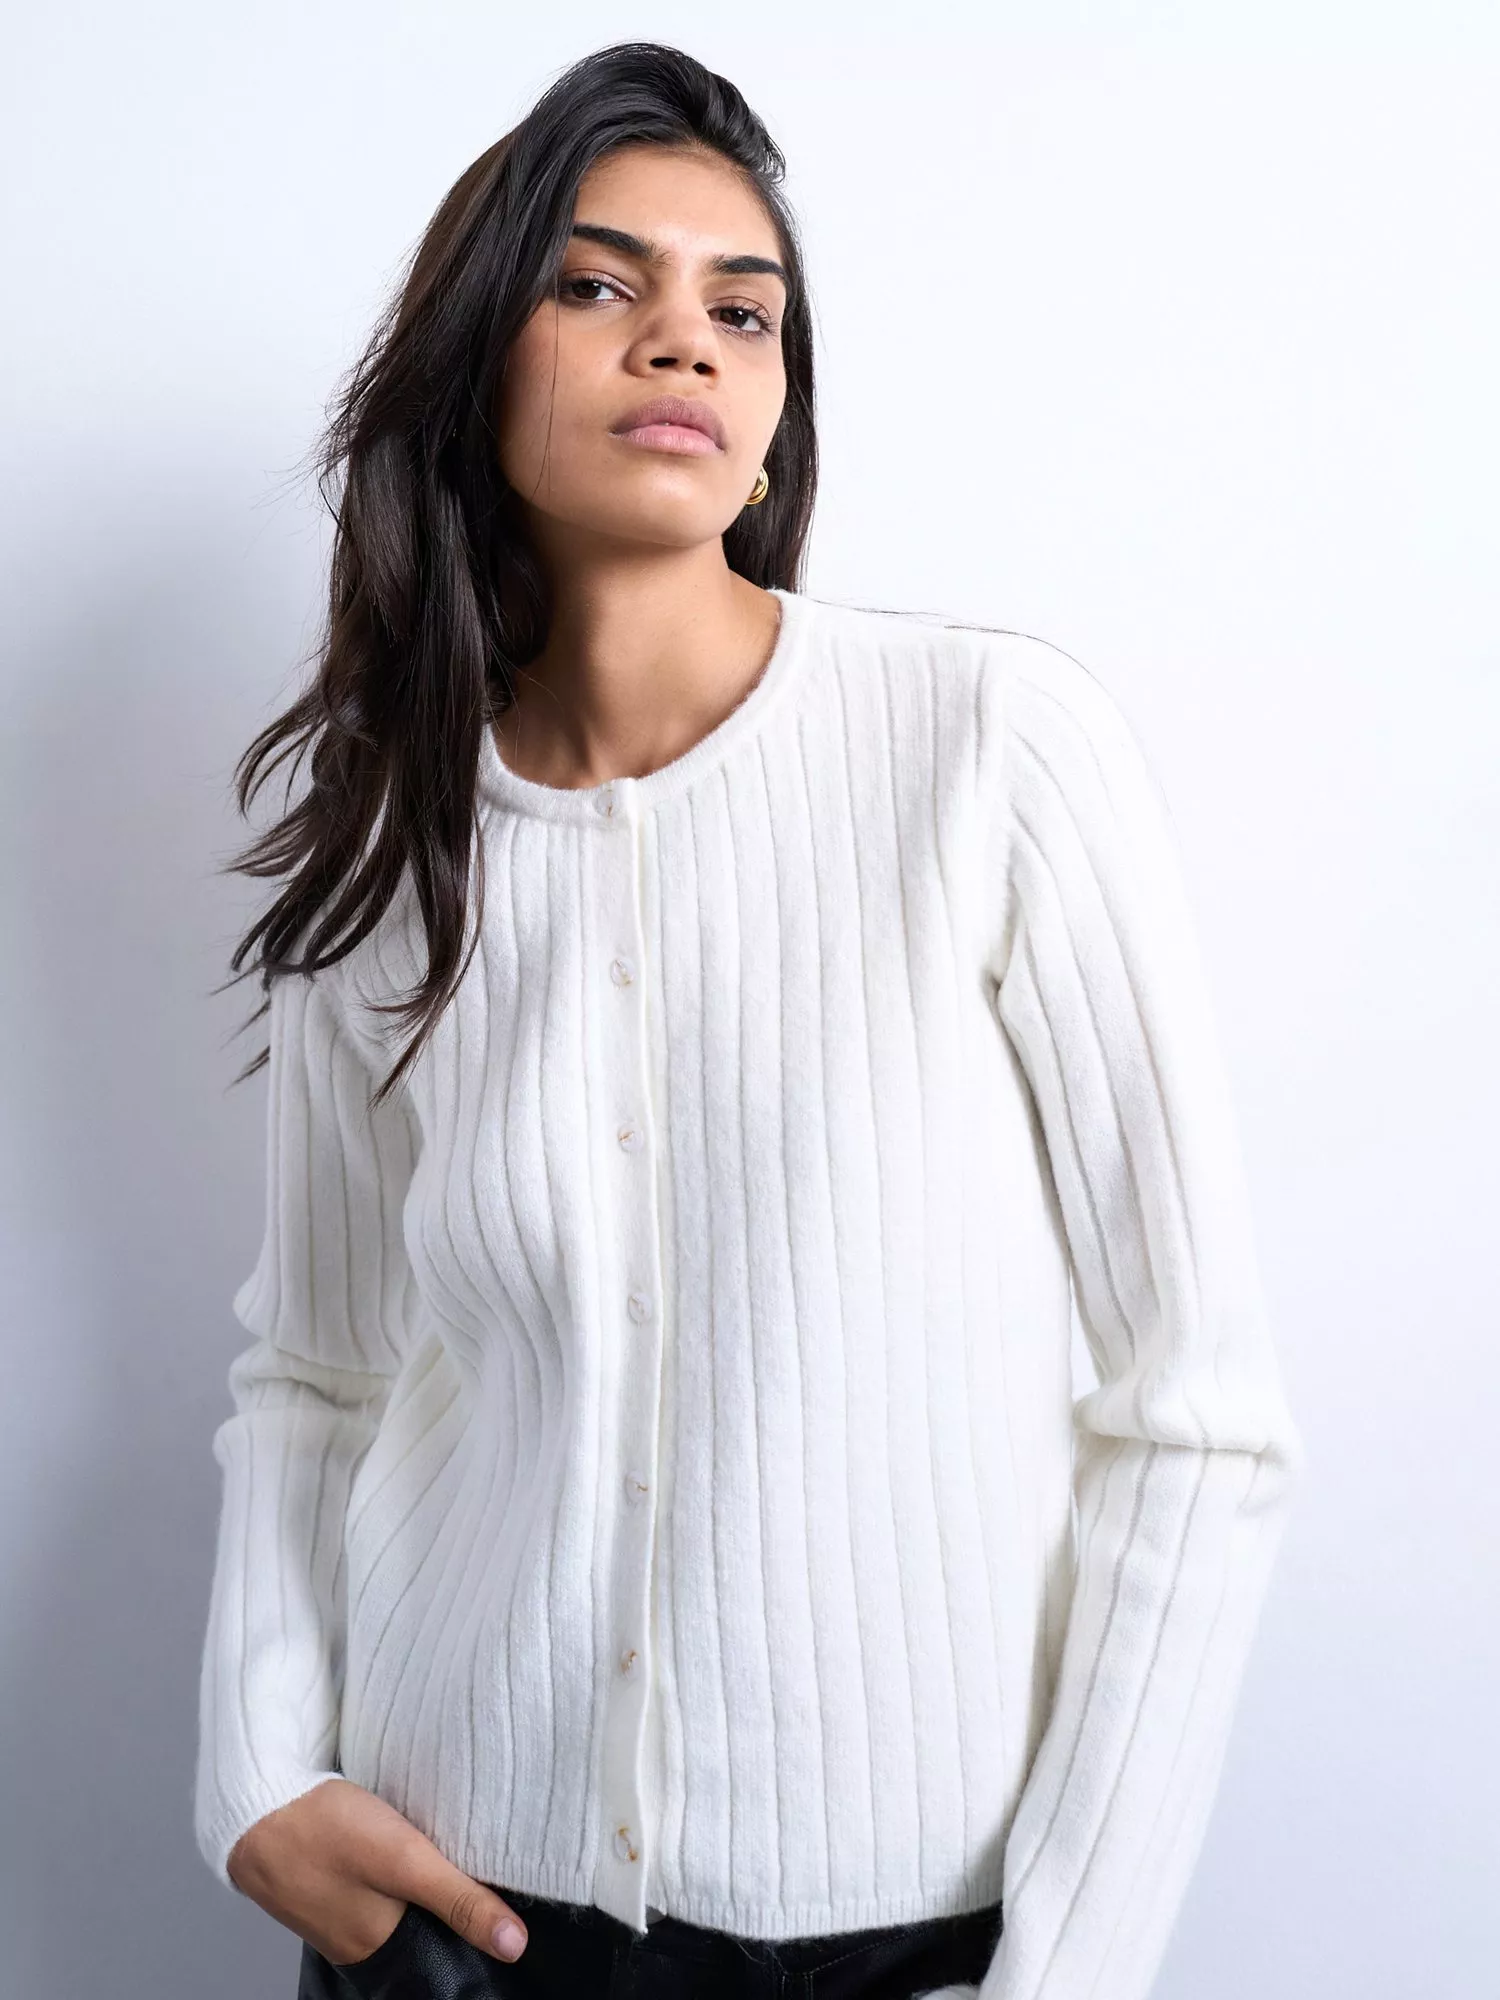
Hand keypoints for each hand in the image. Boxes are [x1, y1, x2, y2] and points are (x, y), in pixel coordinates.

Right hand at [225, 1778, 529, 1965]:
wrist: (252, 1802)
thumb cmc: (325, 1832)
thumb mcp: (404, 1861)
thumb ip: (459, 1900)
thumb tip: (515, 1945)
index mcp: (376, 1944)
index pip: (440, 1944)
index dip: (467, 1920)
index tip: (500, 1893)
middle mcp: (354, 1935)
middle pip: (416, 1920)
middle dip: (442, 1895)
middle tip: (475, 1857)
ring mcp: (333, 1904)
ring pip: (392, 1894)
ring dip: (412, 1873)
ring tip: (442, 1842)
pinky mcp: (321, 1872)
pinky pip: (367, 1875)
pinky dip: (385, 1858)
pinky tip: (395, 1830)